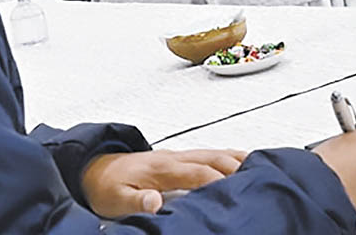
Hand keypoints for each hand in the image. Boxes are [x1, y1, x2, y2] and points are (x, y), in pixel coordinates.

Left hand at [81, 149, 246, 217]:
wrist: (95, 169)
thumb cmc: (107, 186)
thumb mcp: (116, 200)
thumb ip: (136, 202)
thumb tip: (156, 203)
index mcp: (162, 169)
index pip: (198, 173)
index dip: (218, 181)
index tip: (235, 190)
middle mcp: (174, 158)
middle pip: (212, 158)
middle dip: (236, 167)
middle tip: (259, 176)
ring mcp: (177, 155)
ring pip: (213, 152)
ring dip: (236, 158)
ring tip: (260, 164)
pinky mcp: (178, 157)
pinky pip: (208, 153)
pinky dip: (228, 155)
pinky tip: (241, 159)